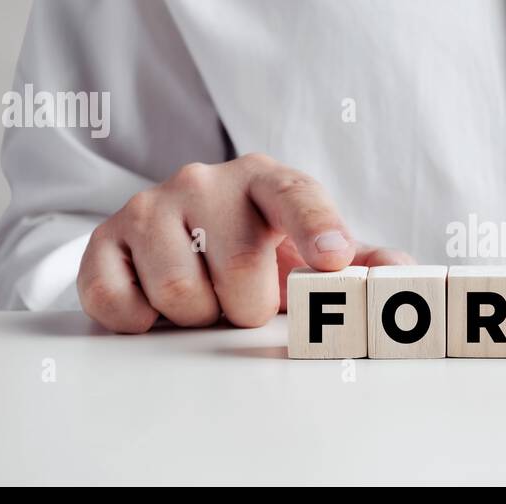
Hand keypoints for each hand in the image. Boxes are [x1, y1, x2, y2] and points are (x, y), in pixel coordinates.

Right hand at [77, 153, 412, 332]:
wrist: (177, 239)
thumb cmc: (258, 247)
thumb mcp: (312, 251)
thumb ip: (362, 265)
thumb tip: (401, 274)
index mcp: (266, 180)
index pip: (295, 196)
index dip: (316, 227)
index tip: (333, 259)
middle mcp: (204, 182)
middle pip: (238, 268)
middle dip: (247, 304)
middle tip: (242, 297)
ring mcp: (149, 206)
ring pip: (180, 293)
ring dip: (198, 315)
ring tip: (203, 295)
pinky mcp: (104, 240)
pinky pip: (118, 301)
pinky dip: (141, 319)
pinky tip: (156, 302)